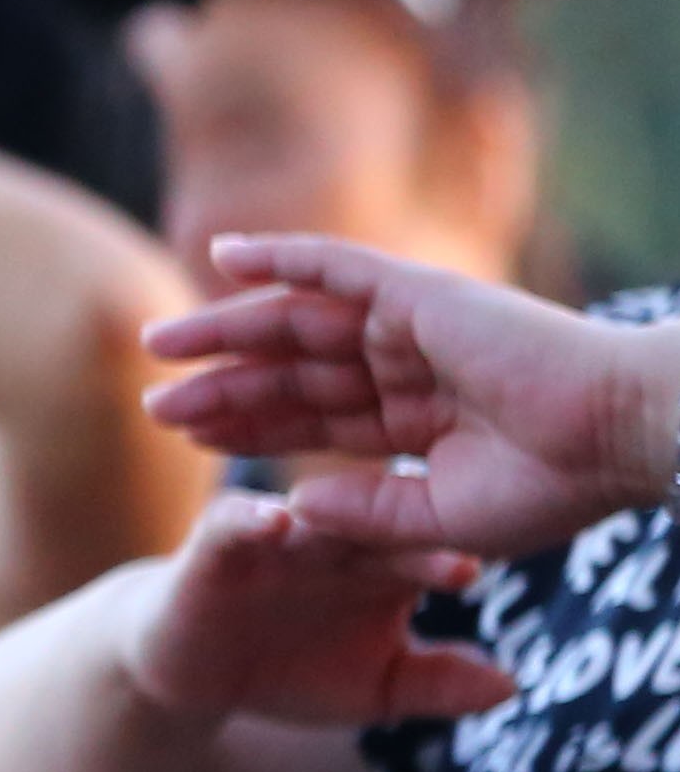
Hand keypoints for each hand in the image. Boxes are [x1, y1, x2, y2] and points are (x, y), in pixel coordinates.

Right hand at [115, 488, 515, 728]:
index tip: (467, 572)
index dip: (440, 559)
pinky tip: (274, 524)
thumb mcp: (374, 690)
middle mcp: (336, 539)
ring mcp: (277, 535)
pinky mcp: (217, 539)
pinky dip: (252, 518)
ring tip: (357, 519)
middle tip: (409, 534)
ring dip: (332, 514)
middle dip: (395, 532)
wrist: (194, 672)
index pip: (421, 555)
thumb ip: (436, 686)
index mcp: (385, 565)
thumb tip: (510, 686)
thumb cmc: (291, 672)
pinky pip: (235, 520)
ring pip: (311, 515)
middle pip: (373, 527)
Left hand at [144, 236, 679, 556]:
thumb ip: (367, 510)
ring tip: (158, 343)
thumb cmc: (554, 486)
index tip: (187, 438)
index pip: (314, 420)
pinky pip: (333, 264)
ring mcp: (412, 324)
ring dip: (225, 328)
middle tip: (151, 399)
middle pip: (292, 373)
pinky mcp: (418, 290)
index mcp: (421, 418)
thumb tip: (293, 505)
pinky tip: (221, 258)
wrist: (619, 435)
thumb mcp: (443, 516)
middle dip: (222, 386)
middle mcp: (409, 365)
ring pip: (295, 320)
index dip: (250, 428)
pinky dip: (278, 255)